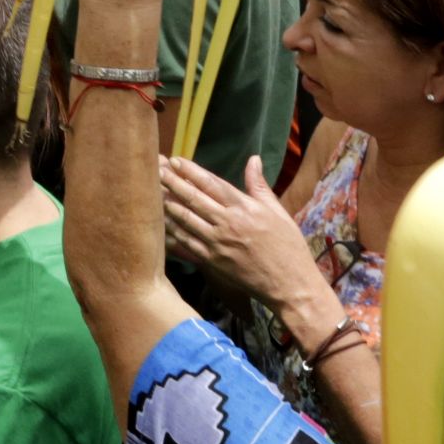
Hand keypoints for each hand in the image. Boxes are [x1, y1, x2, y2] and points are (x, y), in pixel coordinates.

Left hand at [160, 156, 326, 314]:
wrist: (290, 284)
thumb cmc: (288, 247)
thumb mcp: (277, 211)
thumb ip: (259, 185)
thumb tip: (253, 159)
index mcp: (244, 208)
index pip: (211, 183)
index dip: (191, 171)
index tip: (175, 161)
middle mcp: (228, 223)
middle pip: (193, 198)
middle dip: (172, 182)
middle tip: (156, 169)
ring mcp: (218, 243)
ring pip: (186, 219)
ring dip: (168, 204)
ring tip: (153, 191)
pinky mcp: (212, 261)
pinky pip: (187, 243)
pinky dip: (173, 232)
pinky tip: (161, 223)